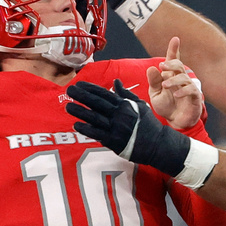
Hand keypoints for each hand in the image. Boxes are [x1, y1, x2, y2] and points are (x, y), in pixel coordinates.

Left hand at [65, 79, 191, 177]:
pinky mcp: (115, 141)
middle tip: (69, 90)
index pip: (104, 94)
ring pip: (95, 118)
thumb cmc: (149, 124)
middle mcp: (120, 115)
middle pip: (97, 103)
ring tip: (68, 106)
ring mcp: (116, 128)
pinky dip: (86, 129)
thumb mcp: (140, 105)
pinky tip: (76, 125)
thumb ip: (126, 94)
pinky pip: (97, 134)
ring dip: (80, 111)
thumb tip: (116, 82)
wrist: (158, 144)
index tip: (78, 84)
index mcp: (125, 105)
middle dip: (81, 96)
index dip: (90, 88)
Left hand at [148, 37, 203, 129]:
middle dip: (171, 63)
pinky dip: (183, 91)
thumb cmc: (166, 106)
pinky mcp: (195, 97)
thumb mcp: (155, 94)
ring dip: (173, 80)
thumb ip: (153, 82)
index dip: (174, 49)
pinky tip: (176, 94)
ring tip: (164, 85)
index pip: (173, 60)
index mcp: (171, 76)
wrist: (174, 122)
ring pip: (184, 77)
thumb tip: (151, 68)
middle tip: (162, 66)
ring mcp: (189, 87)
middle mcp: (181, 79)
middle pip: (179, 65)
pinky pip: (191, 90)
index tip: (175, 39)